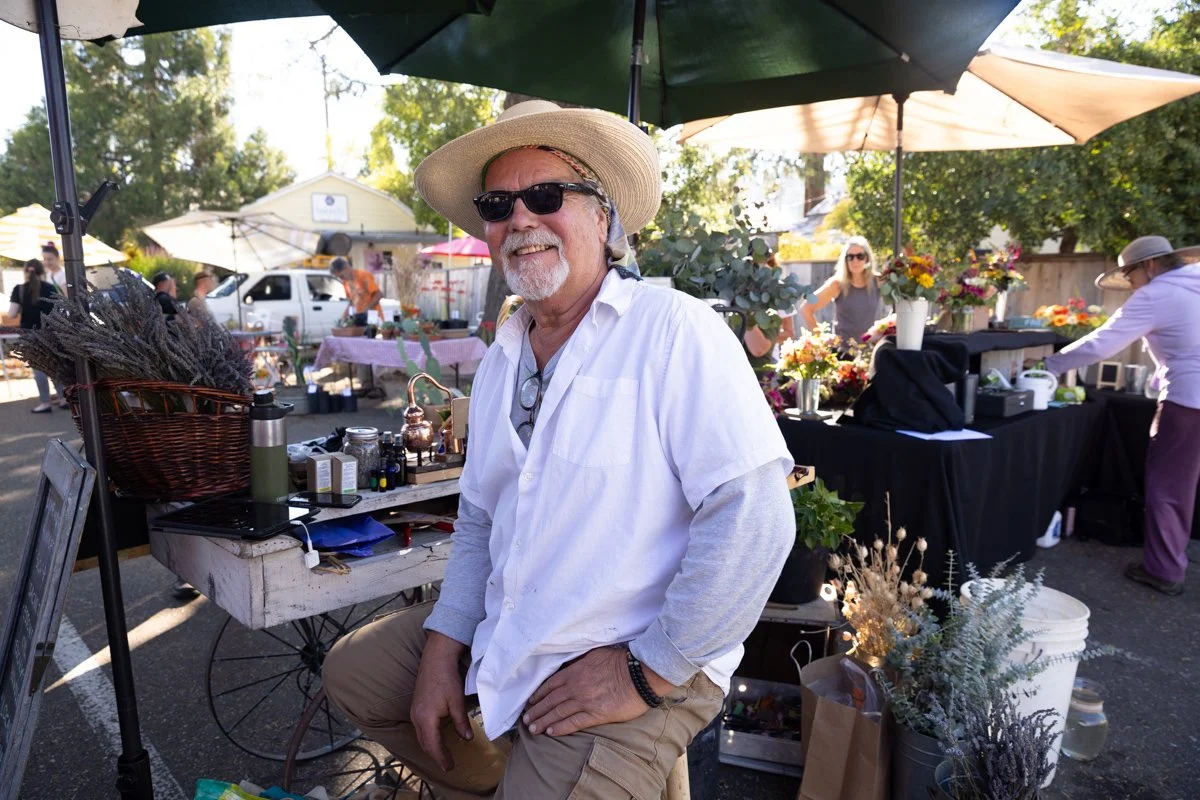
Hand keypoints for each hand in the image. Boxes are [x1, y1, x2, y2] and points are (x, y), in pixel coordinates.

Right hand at [410, 632, 471, 771]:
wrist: (435, 659)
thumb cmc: (447, 679)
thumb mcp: (457, 701)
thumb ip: (461, 722)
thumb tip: (467, 739)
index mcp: (426, 718)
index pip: (433, 745)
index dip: (441, 758)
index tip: (450, 768)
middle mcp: (416, 717)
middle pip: (424, 743)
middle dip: (436, 755)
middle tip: (448, 765)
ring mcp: (414, 712)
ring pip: (421, 736)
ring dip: (431, 747)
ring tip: (443, 755)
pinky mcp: (416, 707)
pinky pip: (420, 729)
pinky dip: (428, 737)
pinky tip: (436, 738)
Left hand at [523, 648, 666, 736]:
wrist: (640, 674)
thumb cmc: (620, 661)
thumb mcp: (595, 654)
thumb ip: (580, 662)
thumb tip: (570, 666)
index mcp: (574, 672)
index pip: (550, 685)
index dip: (538, 695)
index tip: (530, 702)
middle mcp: (576, 687)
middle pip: (550, 701)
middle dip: (536, 710)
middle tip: (525, 720)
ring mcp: (585, 701)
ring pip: (558, 713)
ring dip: (543, 721)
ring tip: (533, 729)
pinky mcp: (596, 714)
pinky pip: (574, 723)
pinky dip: (561, 728)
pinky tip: (551, 733)